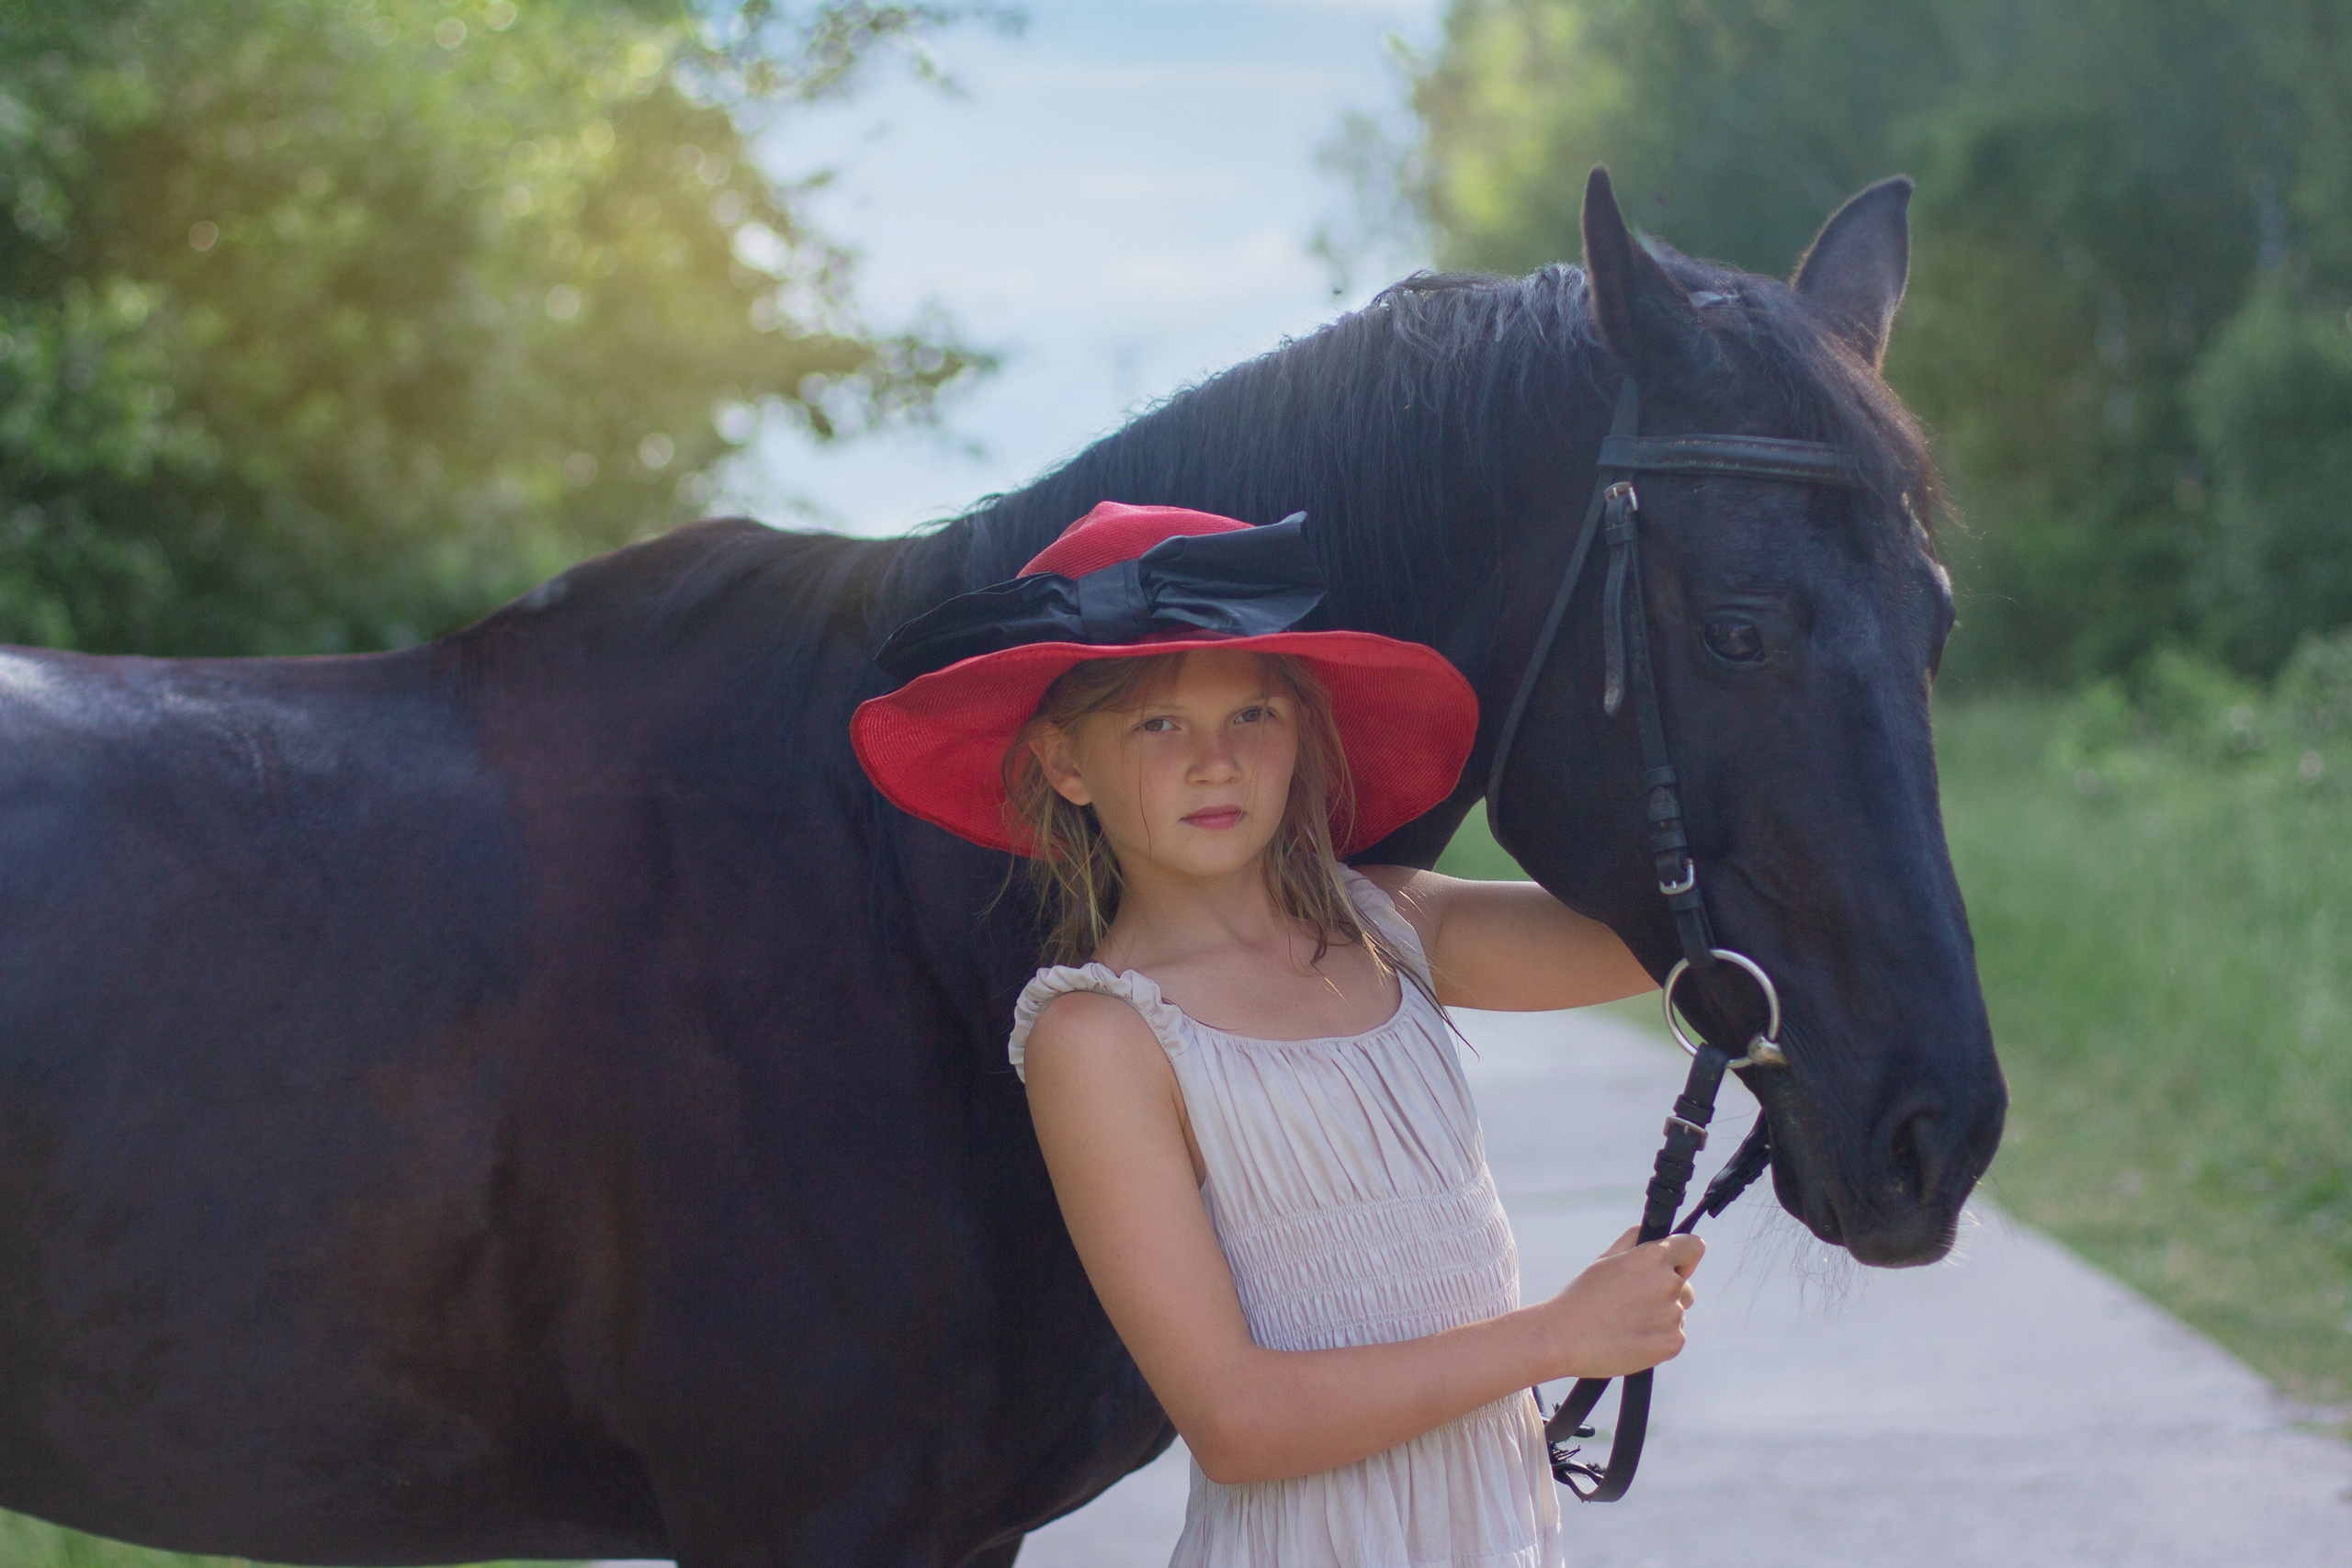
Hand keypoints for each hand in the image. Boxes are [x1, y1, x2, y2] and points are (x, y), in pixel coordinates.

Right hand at [1535, 1226, 1702, 1379]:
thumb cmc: (1583, 1297)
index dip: (1685, 1256)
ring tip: (1626, 1323)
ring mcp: (1673, 1315)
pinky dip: (1657, 1339)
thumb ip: (1634, 1240)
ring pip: (1677, 1313)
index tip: (1675, 1266)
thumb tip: (1654, 1233)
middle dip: (1667, 1292)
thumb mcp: (1606, 1259)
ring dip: (1660, 1317)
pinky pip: (1674, 1336)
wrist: (1565, 1338)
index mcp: (1653, 1257)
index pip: (1694, 1247)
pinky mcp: (1673, 1342)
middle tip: (1634, 1304)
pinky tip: (1631, 1339)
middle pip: (1686, 1286)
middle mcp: (1669, 1283)